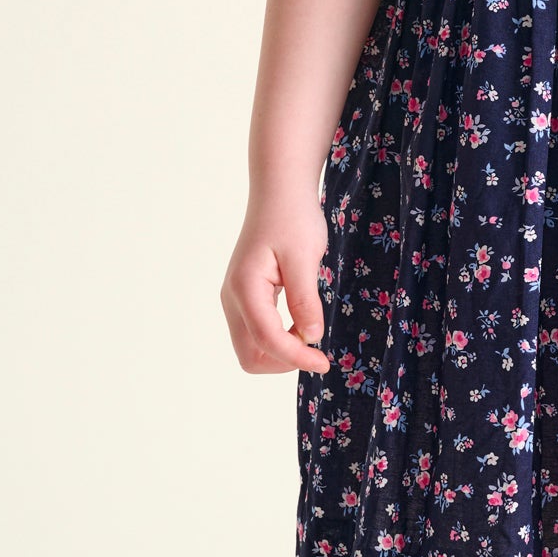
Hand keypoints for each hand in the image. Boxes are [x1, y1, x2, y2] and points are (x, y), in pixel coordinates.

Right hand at [221, 188, 331, 374]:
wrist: (279, 194)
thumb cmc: (293, 218)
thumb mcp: (304, 257)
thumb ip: (305, 299)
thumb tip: (311, 337)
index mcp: (245, 288)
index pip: (267, 340)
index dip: (297, 357)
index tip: (325, 362)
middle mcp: (232, 298)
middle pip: (250, 355)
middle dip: (284, 360)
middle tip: (316, 347)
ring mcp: (235, 300)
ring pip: (251, 348)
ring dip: (281, 352)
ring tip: (309, 329)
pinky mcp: (244, 299)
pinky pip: (256, 334)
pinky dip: (278, 340)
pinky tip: (300, 324)